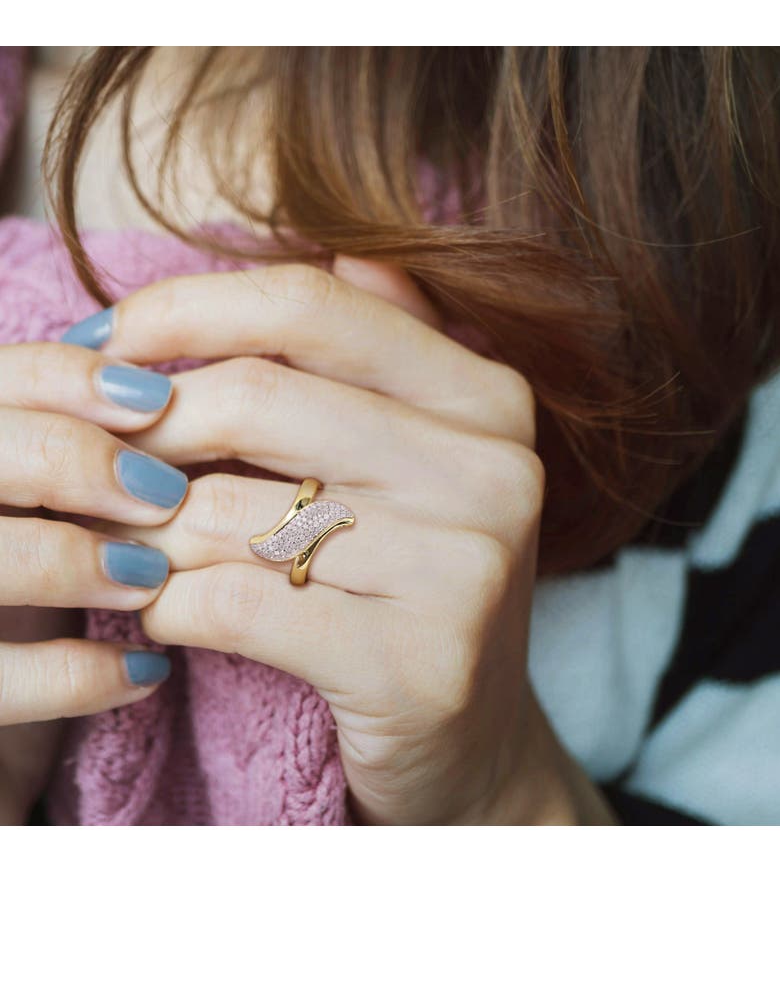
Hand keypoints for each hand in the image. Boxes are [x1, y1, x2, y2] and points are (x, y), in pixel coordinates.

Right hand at [0, 342, 187, 820]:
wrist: (5, 674)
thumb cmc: (29, 566)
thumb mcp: (41, 493)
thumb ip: (75, 444)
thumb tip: (168, 393)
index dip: (72, 379)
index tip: (160, 401)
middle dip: (71, 460)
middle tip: (163, 495)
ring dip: (71, 561)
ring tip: (151, 579)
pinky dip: (77, 676)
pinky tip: (147, 671)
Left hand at [96, 258, 611, 823]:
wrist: (473, 747)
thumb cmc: (413, 586)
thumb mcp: (418, 458)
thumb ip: (384, 352)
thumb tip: (339, 244)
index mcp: (488, 397)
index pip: (310, 305)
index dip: (183, 310)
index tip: (100, 344)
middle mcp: (494, 471)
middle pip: (259, 400)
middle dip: (141, 429)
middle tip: (87, 459)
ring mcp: (467, 570)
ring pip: (232, 511)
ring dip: (141, 529)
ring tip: (116, 540)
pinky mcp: (421, 666)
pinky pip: (236, 605)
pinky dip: (168, 606)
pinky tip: (160, 613)